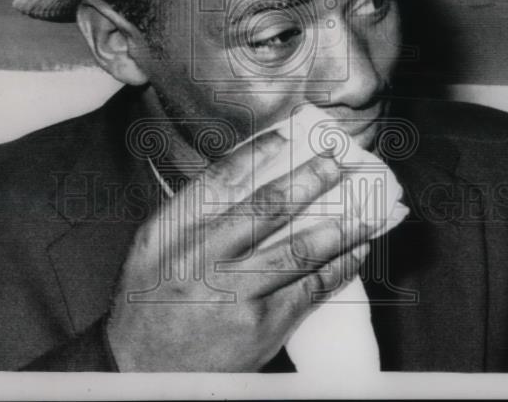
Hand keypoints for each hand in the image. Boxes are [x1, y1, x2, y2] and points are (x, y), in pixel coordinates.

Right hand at [105, 131, 373, 371]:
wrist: (141, 371)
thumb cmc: (147, 305)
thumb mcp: (150, 249)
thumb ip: (189, 212)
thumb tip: (243, 174)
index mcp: (172, 232)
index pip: (220, 179)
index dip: (257, 152)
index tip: (286, 135)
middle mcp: (202, 259)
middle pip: (266, 208)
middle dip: (308, 180)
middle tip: (336, 161)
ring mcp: (234, 295)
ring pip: (298, 250)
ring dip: (339, 226)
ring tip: (366, 209)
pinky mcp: (261, 327)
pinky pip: (309, 290)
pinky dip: (338, 268)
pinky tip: (355, 253)